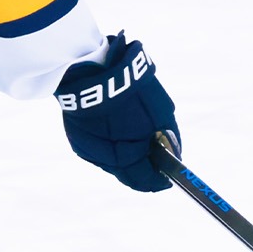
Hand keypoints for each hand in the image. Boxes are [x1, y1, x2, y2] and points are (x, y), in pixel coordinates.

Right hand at [56, 34, 178, 192]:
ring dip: (124, 157)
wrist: (93, 70)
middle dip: (141, 170)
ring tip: (133, 139)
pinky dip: (108, 145)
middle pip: (127, 176)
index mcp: (127, 156)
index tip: (166, 179)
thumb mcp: (162, 114)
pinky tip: (114, 130)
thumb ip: (169, 139)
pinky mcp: (77, 140)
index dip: (157, 181)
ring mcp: (89, 150)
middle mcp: (105, 159)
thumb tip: (175, 155)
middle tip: (153, 161)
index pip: (145, 180)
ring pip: (111, 164)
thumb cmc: (133, 91)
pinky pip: (97, 150)